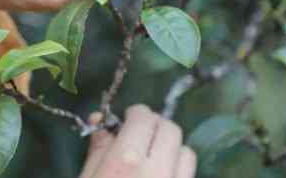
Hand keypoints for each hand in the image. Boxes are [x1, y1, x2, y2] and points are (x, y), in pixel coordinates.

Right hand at [81, 105, 196, 177]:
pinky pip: (188, 174)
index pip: (144, 118)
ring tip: (153, 156)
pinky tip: (159, 174)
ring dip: (171, 148)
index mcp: (127, 160)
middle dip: (156, 126)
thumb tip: (100, 119)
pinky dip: (177, 168)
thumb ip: (98, 149)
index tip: (128, 118)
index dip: (136, 113)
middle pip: (171, 130)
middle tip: (140, 134)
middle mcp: (158, 170)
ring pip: (187, 153)